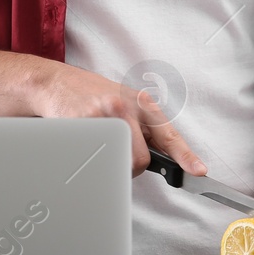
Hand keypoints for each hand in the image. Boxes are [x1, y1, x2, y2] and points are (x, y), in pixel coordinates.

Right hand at [29, 59, 206, 178]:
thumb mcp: (124, 102)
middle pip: (141, 159)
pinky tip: (84, 144)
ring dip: (112, 165)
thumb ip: (142, 126)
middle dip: (131, 168)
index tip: (198, 171)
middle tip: (119, 158)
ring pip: (119, 162)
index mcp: (140, 103)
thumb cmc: (91, 95)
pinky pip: (95, 159)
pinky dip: (90, 161)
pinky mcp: (81, 126)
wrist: (55, 82)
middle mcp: (124, 107)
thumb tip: (160, 157)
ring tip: (100, 149)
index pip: (168, 135)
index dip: (185, 156)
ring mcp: (102, 116)